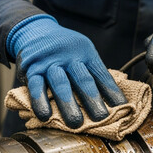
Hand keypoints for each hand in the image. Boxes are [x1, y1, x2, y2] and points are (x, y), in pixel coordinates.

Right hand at [7, 15, 126, 127]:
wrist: (35, 30)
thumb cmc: (64, 48)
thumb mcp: (82, 52)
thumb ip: (92, 72)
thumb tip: (113, 99)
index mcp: (86, 53)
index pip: (101, 74)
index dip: (111, 91)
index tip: (121, 106)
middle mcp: (69, 57)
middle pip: (83, 79)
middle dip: (92, 99)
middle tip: (101, 118)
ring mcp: (50, 62)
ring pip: (61, 84)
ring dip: (68, 104)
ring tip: (75, 122)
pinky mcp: (31, 68)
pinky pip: (36, 86)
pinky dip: (40, 101)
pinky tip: (45, 116)